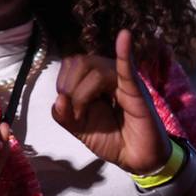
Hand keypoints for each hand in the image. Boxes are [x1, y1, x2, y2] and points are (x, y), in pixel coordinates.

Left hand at [51, 29, 170, 173]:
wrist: (136, 159)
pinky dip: (125, 52)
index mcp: (95, 80)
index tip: (66, 108)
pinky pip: (129, 69)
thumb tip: (58, 99)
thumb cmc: (111, 139)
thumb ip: (65, 116)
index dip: (63, 83)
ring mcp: (125, 81)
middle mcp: (110, 75)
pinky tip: (124, 36)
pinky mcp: (137, 92)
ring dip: (82, 96)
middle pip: (81, 63)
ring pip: (96, 72)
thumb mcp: (79, 130)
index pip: (72, 63)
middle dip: (70, 88)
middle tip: (75, 113)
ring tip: (83, 116)